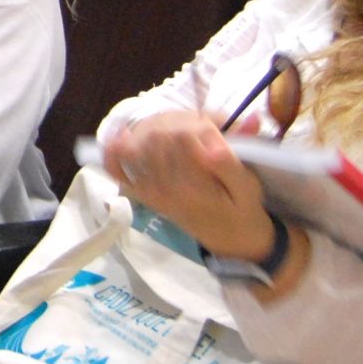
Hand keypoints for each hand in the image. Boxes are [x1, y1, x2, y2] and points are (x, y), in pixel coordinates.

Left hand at [102, 112, 274, 260]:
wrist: (231, 241)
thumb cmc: (242, 210)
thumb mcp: (248, 188)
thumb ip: (230, 165)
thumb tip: (212, 147)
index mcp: (197, 184)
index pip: (182, 136)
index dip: (196, 122)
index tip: (213, 125)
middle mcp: (169, 188)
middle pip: (157, 136)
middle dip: (174, 122)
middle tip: (194, 124)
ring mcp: (154, 191)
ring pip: (139, 147)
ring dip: (150, 129)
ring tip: (172, 127)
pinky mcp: (147, 195)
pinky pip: (122, 175)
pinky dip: (114, 157)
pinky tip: (117, 141)